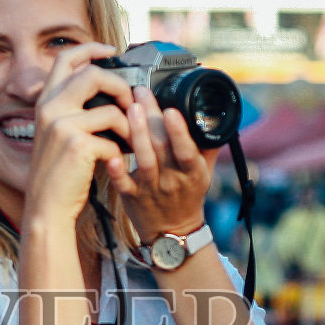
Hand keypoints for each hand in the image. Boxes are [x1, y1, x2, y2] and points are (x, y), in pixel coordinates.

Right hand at [24, 43, 135, 230]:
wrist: (46, 207)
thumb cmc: (58, 174)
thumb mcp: (57, 134)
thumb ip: (74, 110)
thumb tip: (110, 91)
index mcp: (45, 101)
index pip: (66, 58)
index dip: (91, 48)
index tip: (112, 51)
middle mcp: (50, 108)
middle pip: (94, 74)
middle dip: (121, 87)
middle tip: (130, 104)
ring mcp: (62, 125)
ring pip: (112, 109)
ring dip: (128, 126)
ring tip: (128, 141)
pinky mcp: (77, 145)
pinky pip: (114, 139)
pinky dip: (120, 153)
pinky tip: (115, 163)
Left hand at [112, 86, 218, 240]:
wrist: (173, 232)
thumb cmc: (188, 195)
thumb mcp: (203, 172)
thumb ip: (207, 144)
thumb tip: (212, 114)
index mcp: (192, 172)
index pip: (187, 150)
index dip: (180, 132)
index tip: (172, 110)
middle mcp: (173, 180)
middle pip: (162, 147)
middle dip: (152, 117)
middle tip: (141, 92)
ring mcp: (151, 189)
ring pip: (144, 160)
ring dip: (137, 134)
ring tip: (130, 109)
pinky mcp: (132, 197)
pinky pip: (123, 184)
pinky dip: (117, 171)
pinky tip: (111, 155)